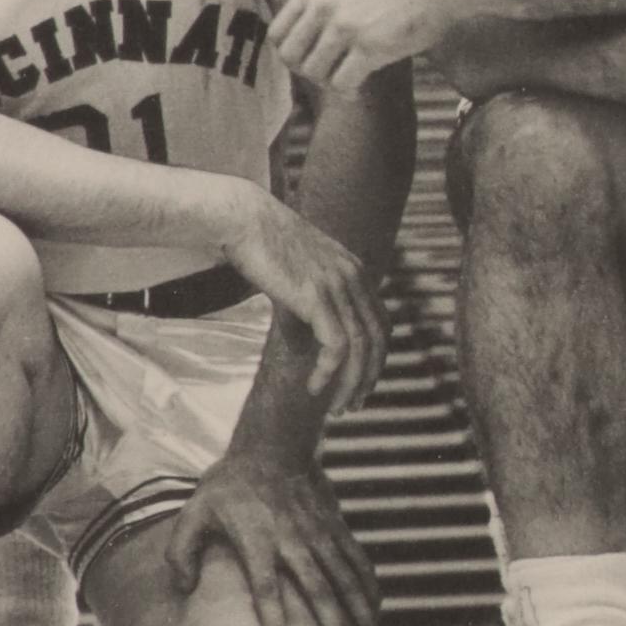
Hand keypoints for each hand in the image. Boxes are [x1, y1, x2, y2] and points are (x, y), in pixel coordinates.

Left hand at [167, 451, 378, 625]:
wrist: (273, 446)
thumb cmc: (227, 487)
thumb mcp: (192, 513)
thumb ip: (181, 552)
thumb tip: (184, 590)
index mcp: (257, 542)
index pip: (266, 589)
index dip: (275, 623)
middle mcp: (294, 542)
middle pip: (319, 591)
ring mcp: (319, 535)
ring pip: (346, 580)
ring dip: (361, 615)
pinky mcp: (336, 528)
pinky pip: (357, 561)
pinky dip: (369, 587)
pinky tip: (377, 612)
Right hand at [202, 183, 386, 413]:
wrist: (244, 218)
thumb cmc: (262, 246)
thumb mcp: (298, 274)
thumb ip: (311, 302)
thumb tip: (309, 340)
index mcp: (354, 271)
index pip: (381, 323)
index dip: (375, 357)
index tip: (360, 383)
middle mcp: (354, 277)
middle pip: (378, 338)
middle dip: (369, 377)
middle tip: (352, 405)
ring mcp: (338, 285)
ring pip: (361, 347)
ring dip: (351, 383)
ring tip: (336, 407)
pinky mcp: (316, 296)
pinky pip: (337, 345)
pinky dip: (330, 372)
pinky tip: (315, 386)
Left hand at [272, 0, 489, 86]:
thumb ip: (324, 5)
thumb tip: (304, 47)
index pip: (278, 33)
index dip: (293, 53)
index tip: (314, 60)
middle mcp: (324, 4)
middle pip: (290, 57)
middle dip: (308, 72)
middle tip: (331, 73)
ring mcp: (346, 25)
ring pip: (314, 73)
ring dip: (329, 83)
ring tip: (349, 80)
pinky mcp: (370, 46)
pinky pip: (341, 83)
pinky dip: (347, 92)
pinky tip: (360, 87)